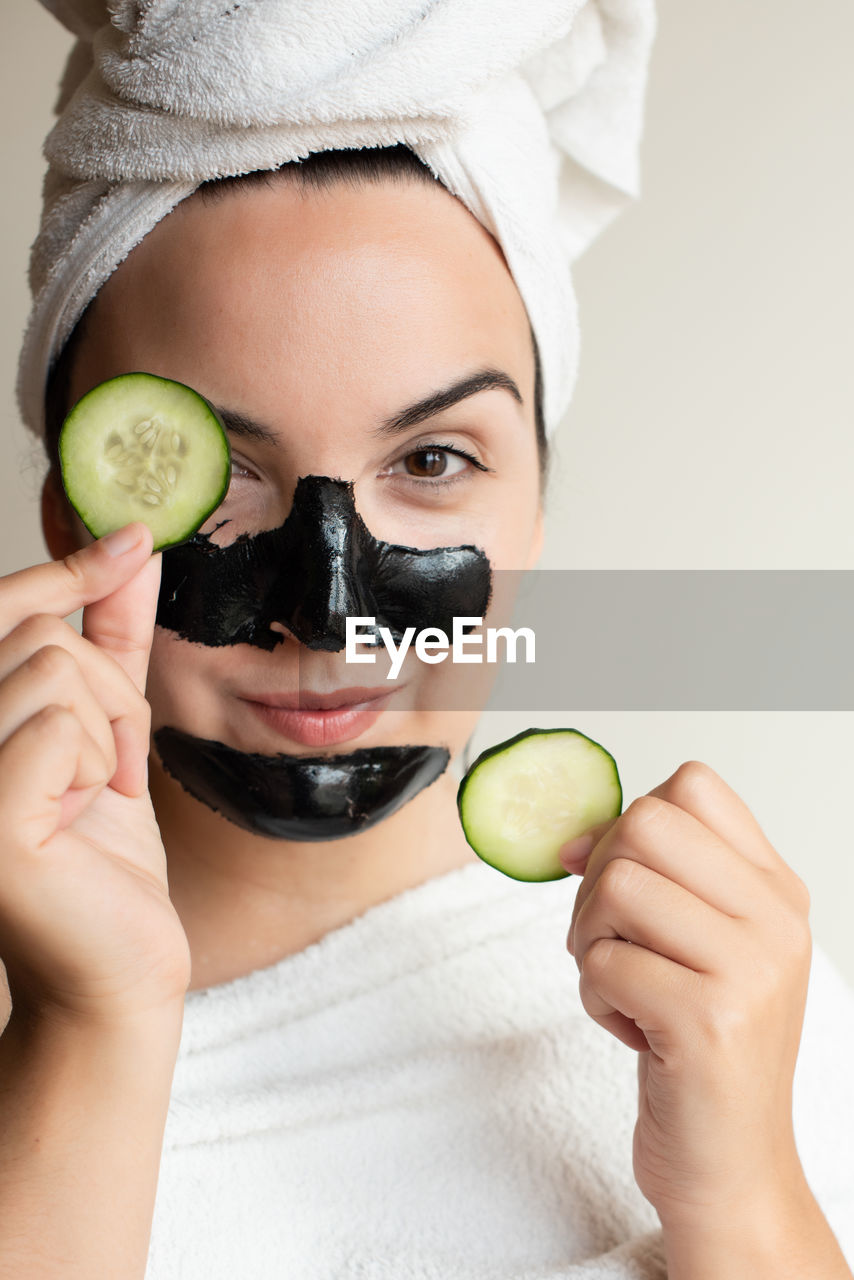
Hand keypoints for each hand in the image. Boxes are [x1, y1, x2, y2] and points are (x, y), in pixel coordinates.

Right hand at [0, 524, 190, 1026]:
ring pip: (57, 671)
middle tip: (114, 767)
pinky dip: (101, 764)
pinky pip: (62, 724)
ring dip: (112, 733)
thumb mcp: (112, 728)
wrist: (120, 963)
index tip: (136, 538)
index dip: (64, 569)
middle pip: (42, 637)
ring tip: (98, 795)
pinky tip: (84, 820)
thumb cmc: (106, 854)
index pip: (3, 612)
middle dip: (112, 694)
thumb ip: (112, 640)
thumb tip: (131, 549)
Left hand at [561, 760, 811, 1230]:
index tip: (616, 876)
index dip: (629, 822)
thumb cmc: (702, 1050)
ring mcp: (748, 970)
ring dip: (591, 941)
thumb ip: (656, 879)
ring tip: (623, 987)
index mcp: (776, 889)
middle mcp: (774, 921)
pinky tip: (633, 1030)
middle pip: (645, 824)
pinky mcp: (706, 1022)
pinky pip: (603, 963)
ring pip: (617, 886)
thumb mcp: (701, 948)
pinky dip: (595, 996)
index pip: (693, 785)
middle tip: (610, 941)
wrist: (731, 1166)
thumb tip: (573, 839)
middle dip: (598, 880)